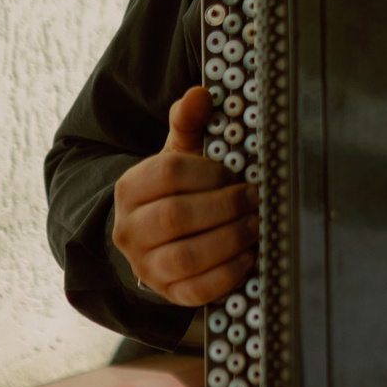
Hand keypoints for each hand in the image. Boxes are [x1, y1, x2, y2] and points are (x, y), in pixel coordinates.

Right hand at [109, 87, 257, 306]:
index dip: (209, 172)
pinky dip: (228, 273)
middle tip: (255, 199)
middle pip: (176, 216)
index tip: (234, 173)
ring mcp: (146, 266)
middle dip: (225, 206)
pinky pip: (197, 290)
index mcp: (130, 188)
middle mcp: (129, 229)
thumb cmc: (177, 192)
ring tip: (256, 226)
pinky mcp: (167, 293)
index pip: (168, 173)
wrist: (157, 240)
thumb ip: (188, 123)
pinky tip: (248, 256)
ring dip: (230, 239)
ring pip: (186, 256)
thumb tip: (200, 93)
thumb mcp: (177, 155)